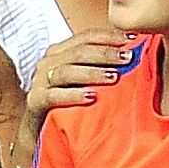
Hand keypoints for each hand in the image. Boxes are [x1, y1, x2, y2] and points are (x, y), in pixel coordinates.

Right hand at [16, 28, 133, 152]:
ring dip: (92, 72)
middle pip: (79, 51)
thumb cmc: (68, 104)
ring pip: (66, 71)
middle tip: (128, 58)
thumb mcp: (85, 82)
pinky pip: (54, 95)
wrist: (40, 131)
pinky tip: (91, 97)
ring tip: (114, 77)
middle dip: (106, 53)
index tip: (133, 40)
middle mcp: (49, 62)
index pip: (87, 37)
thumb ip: (101, 68)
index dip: (110, 36)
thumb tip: (133, 57)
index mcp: (61, 52)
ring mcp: (40, 81)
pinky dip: (73, 95)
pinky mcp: (34, 101)